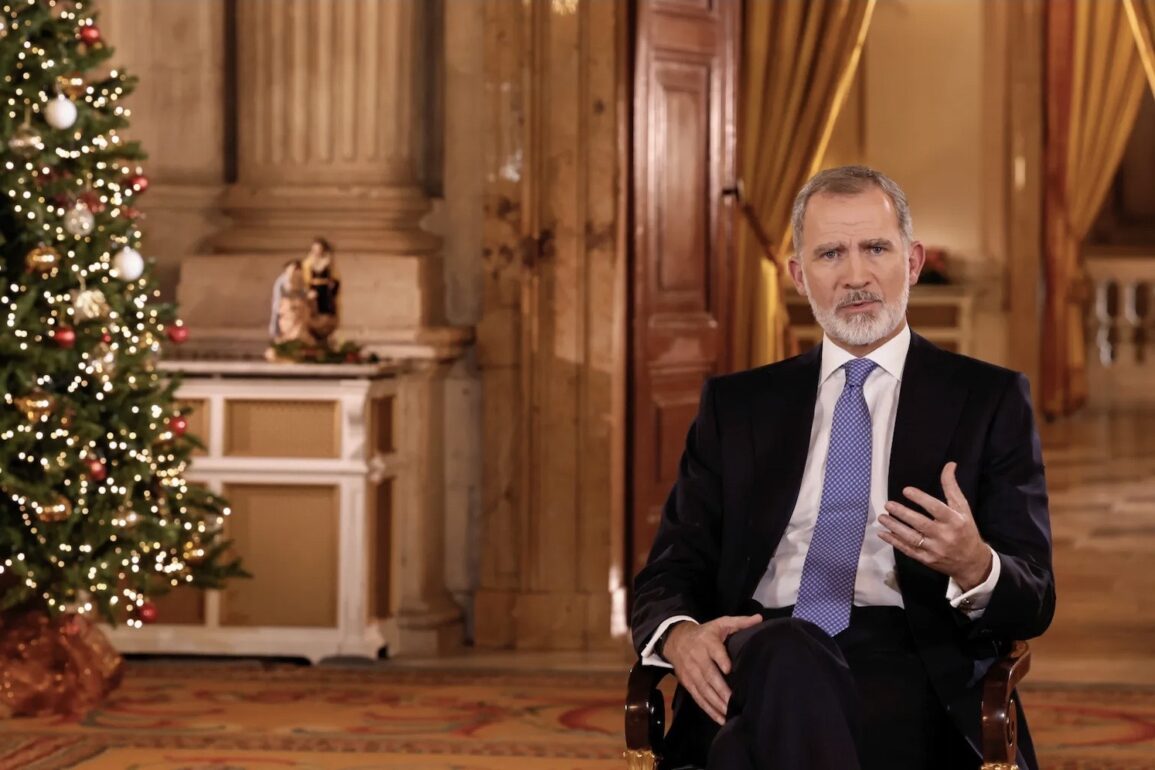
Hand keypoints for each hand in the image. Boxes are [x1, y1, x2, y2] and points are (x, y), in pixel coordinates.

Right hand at [662, 614, 762, 724]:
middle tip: (733, 701)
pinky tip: (720, 718)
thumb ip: (740, 622)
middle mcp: (698, 657)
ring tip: (729, 712)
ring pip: (703, 689)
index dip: (720, 659)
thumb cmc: (706, 633)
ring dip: (716, 702)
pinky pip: (698, 698)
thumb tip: (759, 618)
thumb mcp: (721, 623)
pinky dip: (708, 709)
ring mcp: (691, 672)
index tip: (728, 669)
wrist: (676, 639)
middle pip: (708, 675)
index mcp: (708, 642)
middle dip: (720, 689)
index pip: (714, 650)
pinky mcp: (687, 682)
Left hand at [878, 462, 992, 589]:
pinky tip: (883, 534)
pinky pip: (908, 550)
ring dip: (894, 527)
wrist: (971, 562)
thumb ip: (952, 487)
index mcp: (954, 521)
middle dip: (903, 514)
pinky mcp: (926, 559)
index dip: (921, 499)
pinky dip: (894, 542)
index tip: (906, 490)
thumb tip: (949, 464)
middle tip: (888, 504)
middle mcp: (944, 536)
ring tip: (882, 517)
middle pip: (920, 524)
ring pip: (911, 538)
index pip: (936, 508)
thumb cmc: (965, 530)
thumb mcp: (962, 508)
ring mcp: (934, 549)